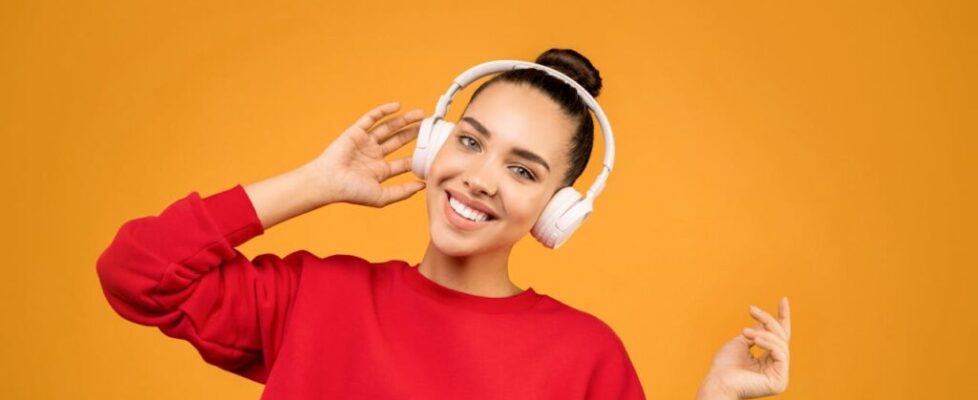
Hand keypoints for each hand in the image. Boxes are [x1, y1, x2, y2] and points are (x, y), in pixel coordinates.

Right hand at [302, 101, 426, 206]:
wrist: (330, 182)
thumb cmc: (352, 192)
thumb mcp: (382, 197)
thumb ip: (402, 192)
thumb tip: (423, 186)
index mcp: (380, 171)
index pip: (403, 162)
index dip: (418, 156)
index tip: (433, 150)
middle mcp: (373, 156)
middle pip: (398, 141)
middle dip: (413, 134)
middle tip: (428, 126)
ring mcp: (365, 143)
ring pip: (388, 128)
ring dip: (403, 120)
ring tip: (419, 114)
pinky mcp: (356, 132)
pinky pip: (371, 118)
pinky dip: (383, 111)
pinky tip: (397, 106)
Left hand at [698, 297, 791, 399]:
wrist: (717, 382)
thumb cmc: (724, 366)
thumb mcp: (742, 342)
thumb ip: (757, 333)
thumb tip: (765, 322)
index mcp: (768, 361)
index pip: (779, 337)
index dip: (782, 318)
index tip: (783, 299)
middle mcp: (777, 368)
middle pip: (781, 337)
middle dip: (768, 320)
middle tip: (752, 309)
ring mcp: (780, 376)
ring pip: (780, 343)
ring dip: (763, 333)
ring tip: (745, 332)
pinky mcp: (779, 381)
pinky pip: (780, 354)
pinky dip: (767, 343)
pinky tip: (754, 340)